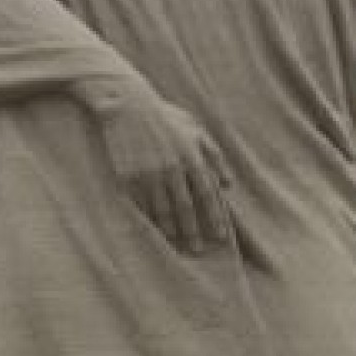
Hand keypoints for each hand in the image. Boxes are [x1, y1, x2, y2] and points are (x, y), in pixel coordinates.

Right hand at [91, 82, 229, 251]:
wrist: (127, 105)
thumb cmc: (164, 117)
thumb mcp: (194, 129)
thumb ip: (215, 155)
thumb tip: (228, 184)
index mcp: (191, 156)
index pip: (207, 194)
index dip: (215, 217)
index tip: (220, 236)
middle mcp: (172, 168)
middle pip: (185, 208)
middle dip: (193, 232)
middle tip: (198, 250)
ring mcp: (149, 174)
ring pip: (162, 210)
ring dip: (171, 229)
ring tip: (177, 243)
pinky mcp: (129, 177)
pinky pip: (142, 204)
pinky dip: (150, 218)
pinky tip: (156, 229)